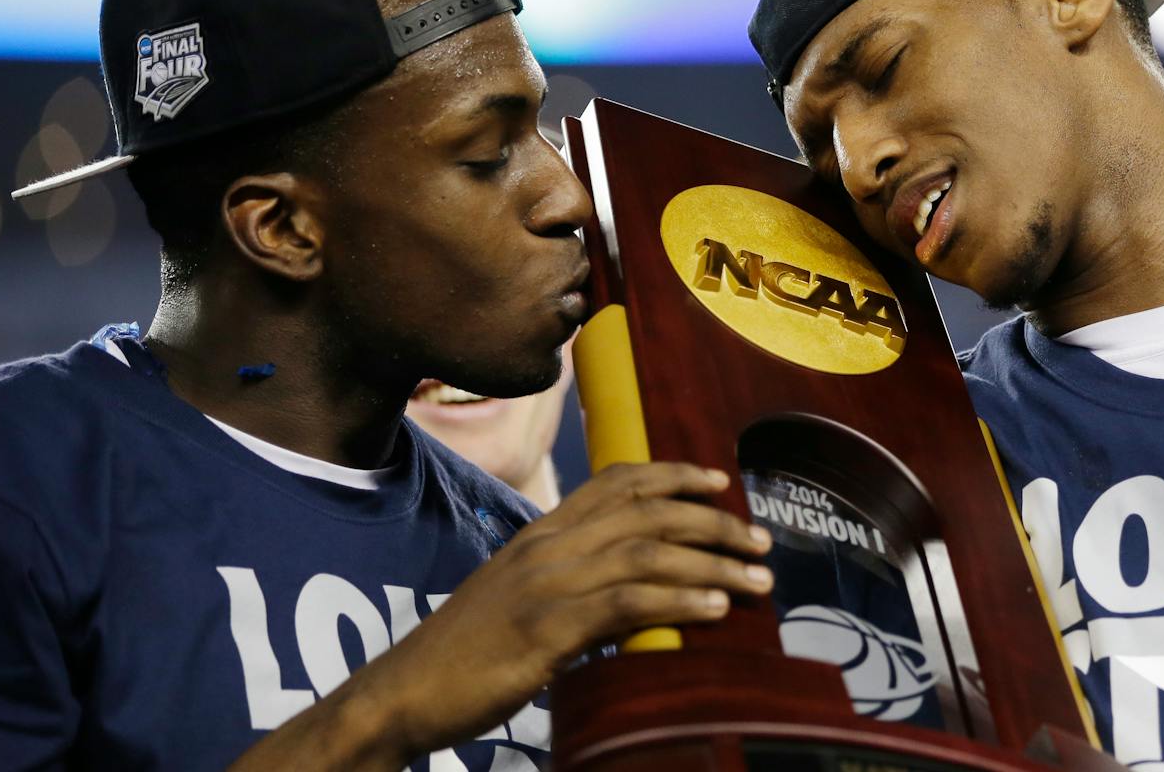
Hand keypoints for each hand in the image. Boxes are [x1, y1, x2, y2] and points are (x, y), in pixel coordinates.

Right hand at [229, 462, 771, 769]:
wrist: (404, 689)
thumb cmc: (465, 650)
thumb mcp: (520, 597)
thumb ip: (570, 580)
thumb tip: (628, 589)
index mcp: (540, 531)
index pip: (616, 481)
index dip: (672, 474)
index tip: (717, 481)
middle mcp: (547, 544)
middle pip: (646, 510)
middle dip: (712, 520)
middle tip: (760, 540)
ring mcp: (546, 583)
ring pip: (647, 551)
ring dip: (711, 562)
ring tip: (757, 581)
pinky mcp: (546, 629)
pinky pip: (626, 603)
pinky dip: (677, 600)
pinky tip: (713, 609)